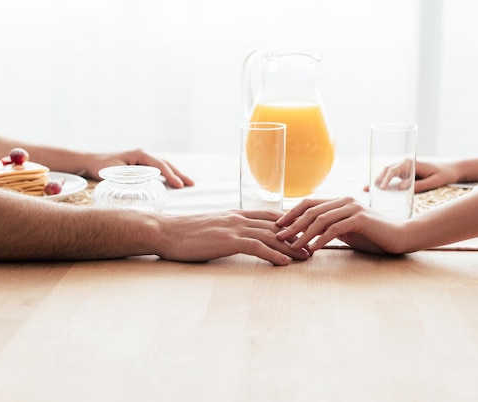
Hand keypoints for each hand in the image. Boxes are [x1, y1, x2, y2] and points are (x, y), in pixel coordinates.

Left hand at [84, 149, 194, 187]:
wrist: (89, 160)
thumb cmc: (100, 166)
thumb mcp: (116, 172)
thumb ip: (132, 177)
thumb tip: (147, 184)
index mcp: (139, 154)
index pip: (160, 165)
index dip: (171, 175)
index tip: (179, 185)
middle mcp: (143, 154)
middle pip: (166, 164)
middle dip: (179, 174)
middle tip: (192, 184)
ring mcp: (142, 158)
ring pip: (163, 165)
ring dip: (175, 174)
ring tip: (187, 183)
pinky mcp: (139, 163)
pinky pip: (157, 169)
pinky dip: (167, 174)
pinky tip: (173, 181)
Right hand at [156, 210, 309, 264]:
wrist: (164, 231)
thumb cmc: (183, 234)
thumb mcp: (209, 229)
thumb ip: (226, 231)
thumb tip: (236, 240)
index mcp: (235, 214)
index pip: (269, 217)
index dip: (289, 225)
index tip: (304, 234)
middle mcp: (238, 218)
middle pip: (275, 226)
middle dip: (297, 237)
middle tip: (313, 247)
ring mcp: (233, 227)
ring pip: (270, 235)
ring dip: (291, 247)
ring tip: (306, 257)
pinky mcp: (227, 240)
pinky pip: (256, 246)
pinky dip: (273, 254)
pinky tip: (285, 262)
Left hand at [276, 197, 403, 253]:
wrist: (400, 237)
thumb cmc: (373, 236)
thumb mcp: (346, 231)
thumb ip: (329, 228)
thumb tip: (306, 234)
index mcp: (339, 201)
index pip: (309, 203)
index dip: (291, 213)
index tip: (278, 225)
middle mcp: (344, 201)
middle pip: (311, 210)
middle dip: (292, 224)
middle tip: (278, 236)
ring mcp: (352, 208)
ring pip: (320, 219)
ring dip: (303, 234)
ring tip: (292, 246)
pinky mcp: (360, 219)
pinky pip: (334, 229)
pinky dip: (320, 240)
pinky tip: (312, 249)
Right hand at [364, 160, 460, 192]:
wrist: (454, 169)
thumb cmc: (445, 174)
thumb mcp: (434, 181)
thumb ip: (418, 185)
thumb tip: (400, 188)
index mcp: (412, 162)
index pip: (393, 170)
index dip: (385, 179)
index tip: (380, 188)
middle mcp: (406, 162)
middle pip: (387, 169)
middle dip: (377, 179)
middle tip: (369, 189)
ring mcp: (406, 167)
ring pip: (388, 172)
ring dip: (378, 179)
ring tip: (368, 188)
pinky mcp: (407, 172)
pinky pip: (393, 176)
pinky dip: (384, 181)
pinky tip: (377, 188)